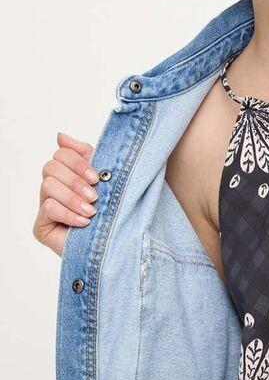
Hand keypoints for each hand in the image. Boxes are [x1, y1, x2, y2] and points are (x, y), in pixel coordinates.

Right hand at [33, 132, 99, 257]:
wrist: (116, 244)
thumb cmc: (111, 210)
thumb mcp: (102, 177)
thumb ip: (84, 154)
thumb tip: (60, 135)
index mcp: (68, 173)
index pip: (62, 154)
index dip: (79, 163)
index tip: (97, 178)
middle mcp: (54, 187)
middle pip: (51, 167)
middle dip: (76, 181)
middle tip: (95, 196)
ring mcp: (45, 207)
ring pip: (48, 186)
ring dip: (73, 198)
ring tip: (92, 211)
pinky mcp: (41, 226)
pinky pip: (48, 208)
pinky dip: (69, 214)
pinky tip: (84, 222)